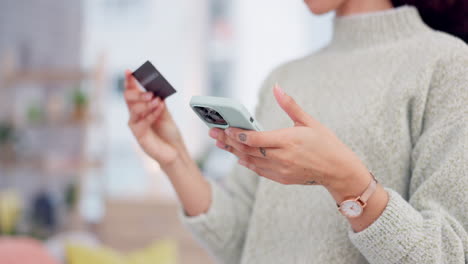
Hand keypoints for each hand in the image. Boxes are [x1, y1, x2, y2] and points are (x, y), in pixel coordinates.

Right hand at [124, 70, 184, 166]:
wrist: (175, 151)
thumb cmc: (168, 133)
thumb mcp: (165, 113)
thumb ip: (159, 102)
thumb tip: (155, 88)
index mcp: (140, 107)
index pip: (131, 91)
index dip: (129, 81)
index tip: (129, 71)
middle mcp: (135, 115)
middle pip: (128, 99)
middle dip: (138, 93)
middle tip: (150, 93)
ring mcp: (135, 125)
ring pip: (134, 109)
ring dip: (146, 103)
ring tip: (157, 101)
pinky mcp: (139, 135)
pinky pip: (142, 122)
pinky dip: (151, 114)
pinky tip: (159, 108)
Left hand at [209, 84, 370, 199]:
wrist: (338, 171)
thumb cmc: (326, 143)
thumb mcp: (309, 122)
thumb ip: (290, 105)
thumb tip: (277, 87)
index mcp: (288, 141)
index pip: (256, 139)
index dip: (238, 134)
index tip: (225, 127)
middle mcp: (282, 157)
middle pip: (248, 150)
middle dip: (228, 141)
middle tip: (213, 133)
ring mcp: (280, 170)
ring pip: (250, 161)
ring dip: (233, 152)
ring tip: (220, 143)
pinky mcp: (281, 178)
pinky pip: (258, 170)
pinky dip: (246, 162)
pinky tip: (238, 156)